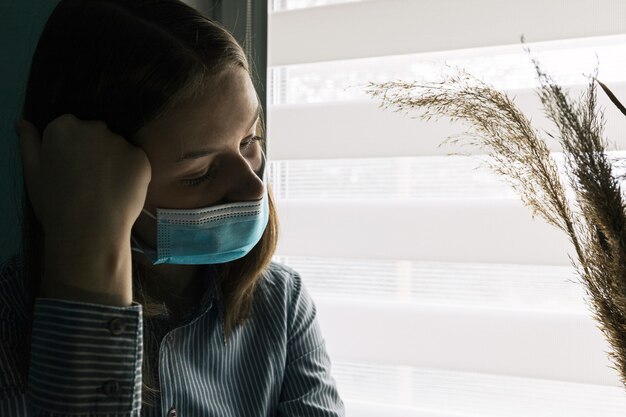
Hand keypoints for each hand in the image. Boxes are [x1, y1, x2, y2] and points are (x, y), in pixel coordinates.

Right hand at [16, 114, 151, 305]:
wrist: (89, 228)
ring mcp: (120, 142)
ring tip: (105, 191)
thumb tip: (23, 123)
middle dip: (94, 153)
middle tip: (89, 183)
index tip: (71, 171)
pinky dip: (132, 175)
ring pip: (118, 149)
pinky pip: (136, 163)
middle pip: (96, 136)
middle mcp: (93, 127)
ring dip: (114, 163)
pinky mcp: (140, 158)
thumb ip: (29, 143)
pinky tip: (121, 194)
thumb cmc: (55, 203)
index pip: (71, 129)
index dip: (72, 151)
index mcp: (64, 127)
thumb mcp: (32, 172)